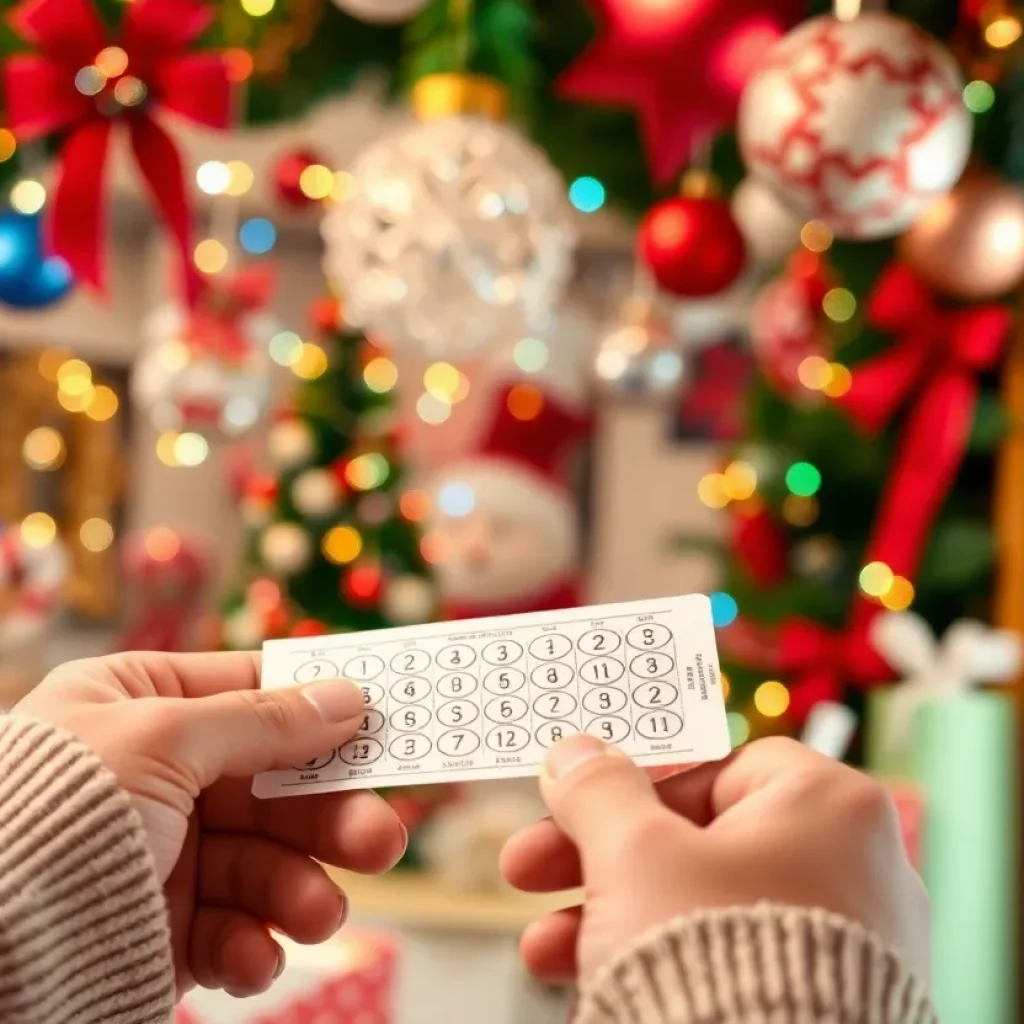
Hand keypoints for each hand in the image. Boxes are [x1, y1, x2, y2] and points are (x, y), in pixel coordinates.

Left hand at [15, 653, 405, 997]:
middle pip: (271, 789)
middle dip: (327, 820)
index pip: (251, 693)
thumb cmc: (60, 811)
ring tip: (320, 916)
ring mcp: (160, 851)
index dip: (318, 710)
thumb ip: (265, 719)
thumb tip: (346, 695)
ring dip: (298, 890)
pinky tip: (249, 958)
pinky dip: (248, 947)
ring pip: (261, 863)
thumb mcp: (166, 739)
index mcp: (137, 705)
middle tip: (380, 841)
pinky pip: (228, 929)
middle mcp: (154, 775)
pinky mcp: (159, 925)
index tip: (379, 729)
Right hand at [501, 735, 928, 987]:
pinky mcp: (830, 1002)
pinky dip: (663, 961)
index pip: (716, 766)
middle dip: (597, 858)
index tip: (575, 801)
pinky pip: (730, 959)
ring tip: (543, 951)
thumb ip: (599, 790)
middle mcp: (855, 867)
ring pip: (703, 905)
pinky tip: (591, 982)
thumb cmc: (718, 966)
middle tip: (530, 868)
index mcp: (828, 805)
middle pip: (697, 839)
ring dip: (611, 916)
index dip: (634, 782)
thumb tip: (575, 753)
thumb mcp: (634, 854)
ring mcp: (850, 942)